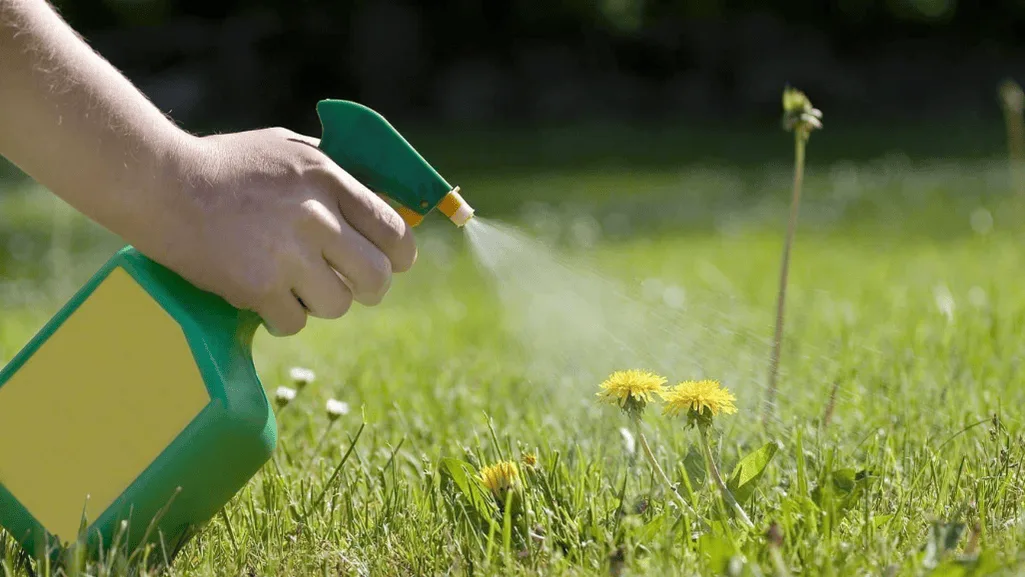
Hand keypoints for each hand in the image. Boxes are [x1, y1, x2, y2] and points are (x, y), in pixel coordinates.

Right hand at [149, 128, 417, 335]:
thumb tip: (382, 202)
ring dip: (319, 302)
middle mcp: (316, 216)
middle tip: (348, 286)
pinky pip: (294, 322)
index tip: (393, 264)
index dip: (400, 255)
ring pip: (338, 304)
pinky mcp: (257, 286)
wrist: (159, 183)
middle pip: (377, 277)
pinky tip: (262, 296)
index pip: (393, 230)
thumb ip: (335, 174)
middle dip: (368, 288)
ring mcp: (288, 253)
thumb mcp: (288, 150)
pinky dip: (281, 317)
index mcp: (329, 178)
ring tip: (293, 285)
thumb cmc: (225, 165)